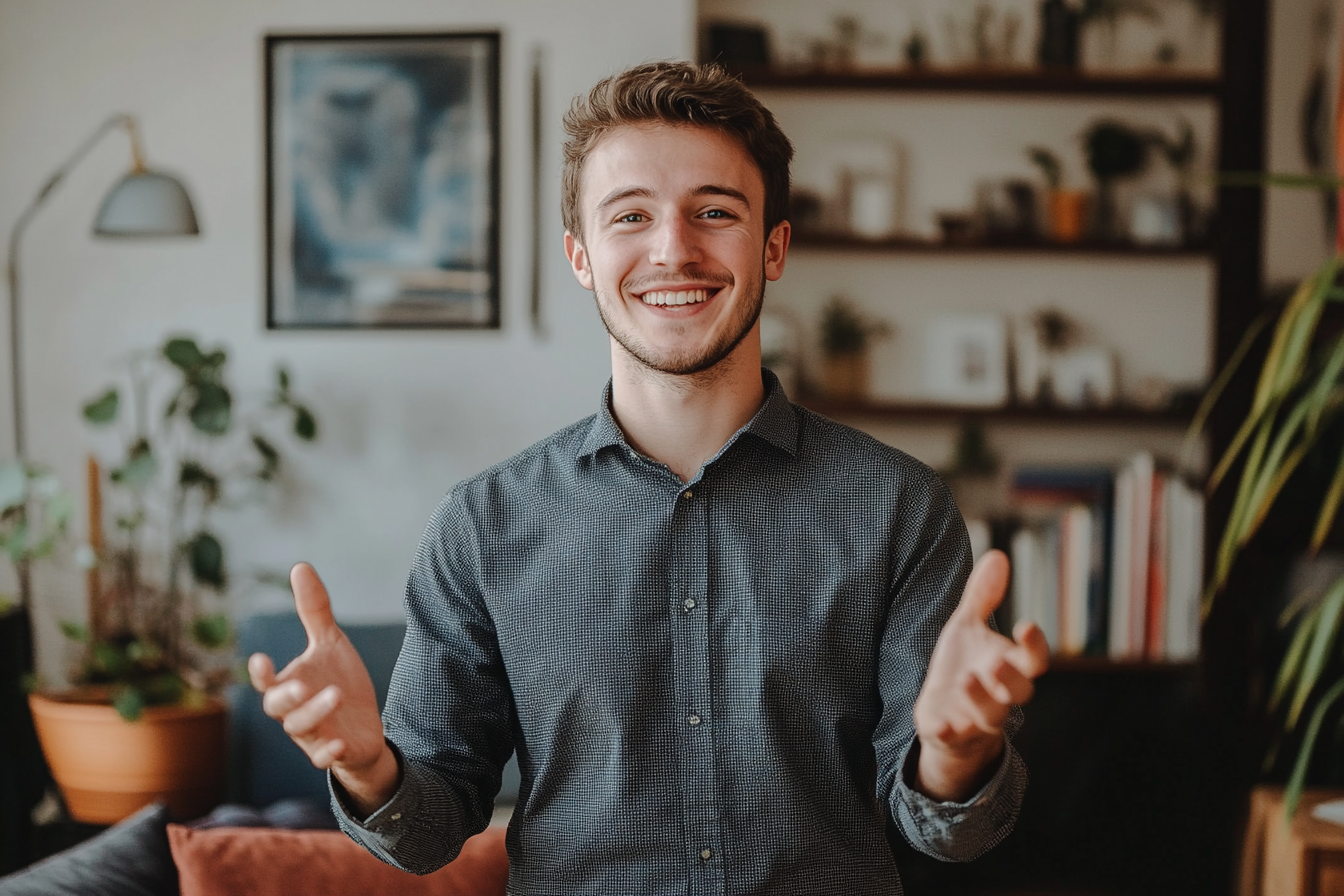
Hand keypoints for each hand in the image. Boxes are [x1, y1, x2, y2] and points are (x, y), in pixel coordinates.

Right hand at [248, 562, 399, 814]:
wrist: (363, 726)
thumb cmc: (339, 682)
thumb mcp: (330, 644)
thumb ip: (313, 610)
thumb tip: (300, 566)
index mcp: (290, 685)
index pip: (268, 681)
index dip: (262, 674)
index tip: (261, 659)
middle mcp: (295, 712)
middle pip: (278, 708)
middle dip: (287, 696)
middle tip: (301, 684)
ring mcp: (313, 734)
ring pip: (302, 729)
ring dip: (315, 714)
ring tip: (335, 696)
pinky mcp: (334, 752)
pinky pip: (324, 758)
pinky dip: (328, 753)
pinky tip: (338, 744)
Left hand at [912, 549, 1048, 801]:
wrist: (946, 713)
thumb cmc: (964, 665)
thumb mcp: (966, 627)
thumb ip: (982, 596)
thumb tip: (997, 555)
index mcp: (1007, 666)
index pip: (1034, 661)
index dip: (1034, 646)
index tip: (1026, 624)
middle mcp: (998, 695)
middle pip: (1020, 693)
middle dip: (1010, 679)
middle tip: (995, 662)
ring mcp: (976, 718)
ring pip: (992, 717)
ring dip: (982, 701)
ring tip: (965, 679)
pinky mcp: (950, 733)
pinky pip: (953, 738)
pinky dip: (949, 732)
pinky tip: (941, 725)